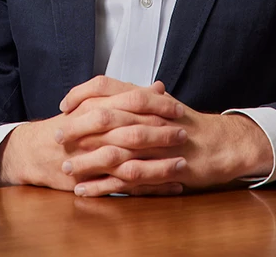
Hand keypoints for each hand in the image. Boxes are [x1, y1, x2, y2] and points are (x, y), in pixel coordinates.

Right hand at [0, 77, 185, 192]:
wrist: (36, 150)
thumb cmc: (71, 124)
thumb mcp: (95, 102)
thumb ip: (127, 94)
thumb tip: (158, 86)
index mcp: (96, 108)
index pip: (131, 103)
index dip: (156, 106)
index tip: (178, 109)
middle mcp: (94, 133)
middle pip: (132, 132)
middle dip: (160, 134)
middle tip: (183, 134)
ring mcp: (92, 159)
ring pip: (129, 162)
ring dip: (157, 164)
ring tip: (181, 163)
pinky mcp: (92, 181)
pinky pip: (124, 187)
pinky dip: (149, 188)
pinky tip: (170, 187)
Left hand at [61, 81, 273, 196]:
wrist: (222, 143)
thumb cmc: (187, 124)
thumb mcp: (161, 104)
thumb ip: (135, 98)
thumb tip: (106, 93)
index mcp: (146, 98)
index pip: (106, 85)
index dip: (81, 93)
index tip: (64, 104)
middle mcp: (148, 116)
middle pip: (105, 117)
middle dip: (76, 127)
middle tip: (54, 135)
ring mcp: (155, 143)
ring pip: (113, 149)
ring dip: (86, 159)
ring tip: (65, 166)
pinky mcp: (161, 169)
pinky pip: (126, 179)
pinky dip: (102, 185)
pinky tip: (84, 190)